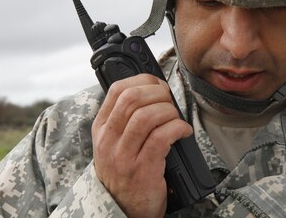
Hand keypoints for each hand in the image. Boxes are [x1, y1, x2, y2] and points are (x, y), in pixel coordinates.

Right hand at [92, 74, 192, 217]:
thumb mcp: (113, 143)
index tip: (157, 85)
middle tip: (169, 101)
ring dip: (168, 111)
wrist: (121, 208)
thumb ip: (125, 119)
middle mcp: (109, 139)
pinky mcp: (143, 170)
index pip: (117, 90)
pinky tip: (183, 132)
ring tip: (175, 118)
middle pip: (132, 99)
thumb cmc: (124, 171)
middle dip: (158, 93)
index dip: (142, 80)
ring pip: (147, 116)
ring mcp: (124, 156)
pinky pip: (162, 137)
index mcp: (102, 128)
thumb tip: (154, 92)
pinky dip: (177, 128)